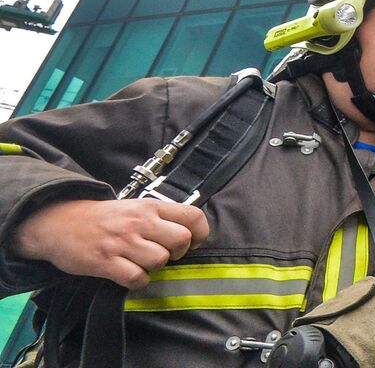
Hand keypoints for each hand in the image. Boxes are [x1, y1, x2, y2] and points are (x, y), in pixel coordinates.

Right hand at [8, 197, 208, 289]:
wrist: (60, 222)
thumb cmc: (104, 218)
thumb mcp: (135, 207)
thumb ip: (161, 217)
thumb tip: (189, 233)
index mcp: (150, 207)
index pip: (193, 216)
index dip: (200, 233)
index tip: (192, 243)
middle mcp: (140, 222)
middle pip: (181, 240)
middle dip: (178, 253)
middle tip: (165, 255)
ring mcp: (122, 242)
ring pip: (159, 260)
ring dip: (154, 267)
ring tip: (141, 263)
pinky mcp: (105, 262)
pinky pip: (136, 278)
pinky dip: (137, 281)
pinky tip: (129, 274)